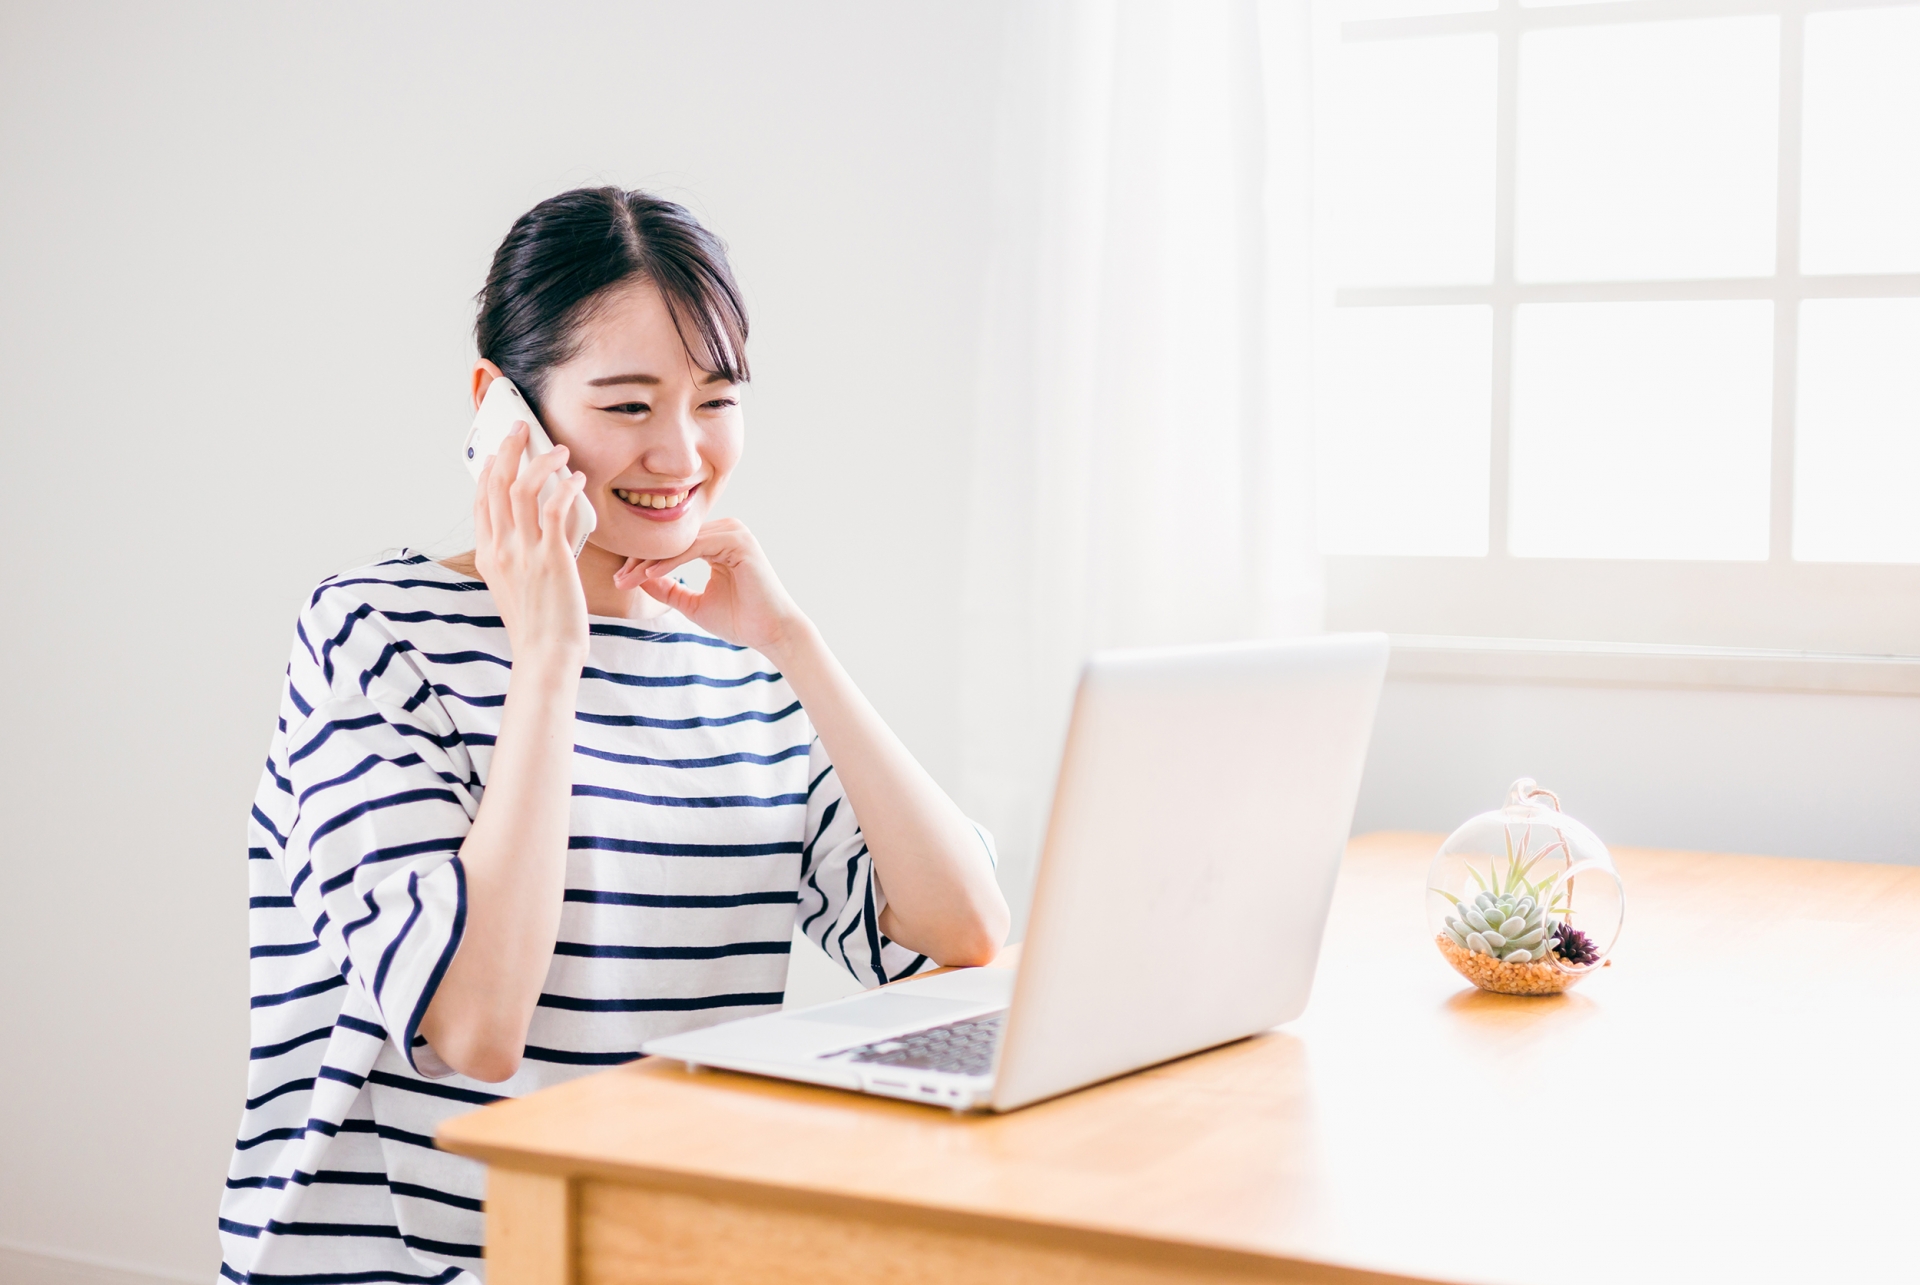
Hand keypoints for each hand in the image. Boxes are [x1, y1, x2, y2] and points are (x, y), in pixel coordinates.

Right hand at [473, 423, 590, 668]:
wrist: (545, 656)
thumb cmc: (538, 627)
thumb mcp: (514, 587)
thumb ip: (519, 555)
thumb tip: (540, 530)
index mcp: (487, 555)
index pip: (481, 500)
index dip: (489, 470)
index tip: (499, 450)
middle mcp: (500, 549)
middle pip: (495, 484)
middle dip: (507, 449)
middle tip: (520, 427)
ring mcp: (523, 553)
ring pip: (522, 488)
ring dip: (541, 461)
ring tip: (559, 448)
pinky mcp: (551, 559)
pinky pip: (555, 509)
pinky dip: (566, 487)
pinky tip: (577, 480)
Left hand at [612, 519, 809, 657]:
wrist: (772, 633)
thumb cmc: (740, 620)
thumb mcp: (693, 603)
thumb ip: (668, 588)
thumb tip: (637, 577)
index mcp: (718, 541)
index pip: (673, 545)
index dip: (644, 561)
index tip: (621, 580)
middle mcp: (727, 530)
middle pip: (674, 540)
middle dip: (643, 559)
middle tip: (618, 579)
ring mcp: (735, 532)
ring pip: (681, 542)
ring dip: (652, 561)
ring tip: (628, 579)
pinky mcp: (739, 541)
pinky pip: (695, 547)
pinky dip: (670, 562)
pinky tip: (650, 576)